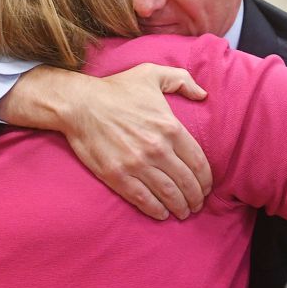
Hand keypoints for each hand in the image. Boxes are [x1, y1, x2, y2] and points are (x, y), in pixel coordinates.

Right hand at [0, 64, 211, 219]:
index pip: (198, 162)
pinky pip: (143, 198)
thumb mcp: (151, 73)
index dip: (206, 179)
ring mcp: (137, 164)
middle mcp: (157, 148)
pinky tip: (162, 214)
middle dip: (196, 197)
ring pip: (168, 193)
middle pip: (187, 182)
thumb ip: (182, 80)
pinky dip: (156, 210)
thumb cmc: (115, 89)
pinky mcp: (117, 175)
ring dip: (180, 207)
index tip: (207, 187)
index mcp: (170, 127)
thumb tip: (203, 94)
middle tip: (197, 204)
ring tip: (183, 212)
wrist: (79, 103)